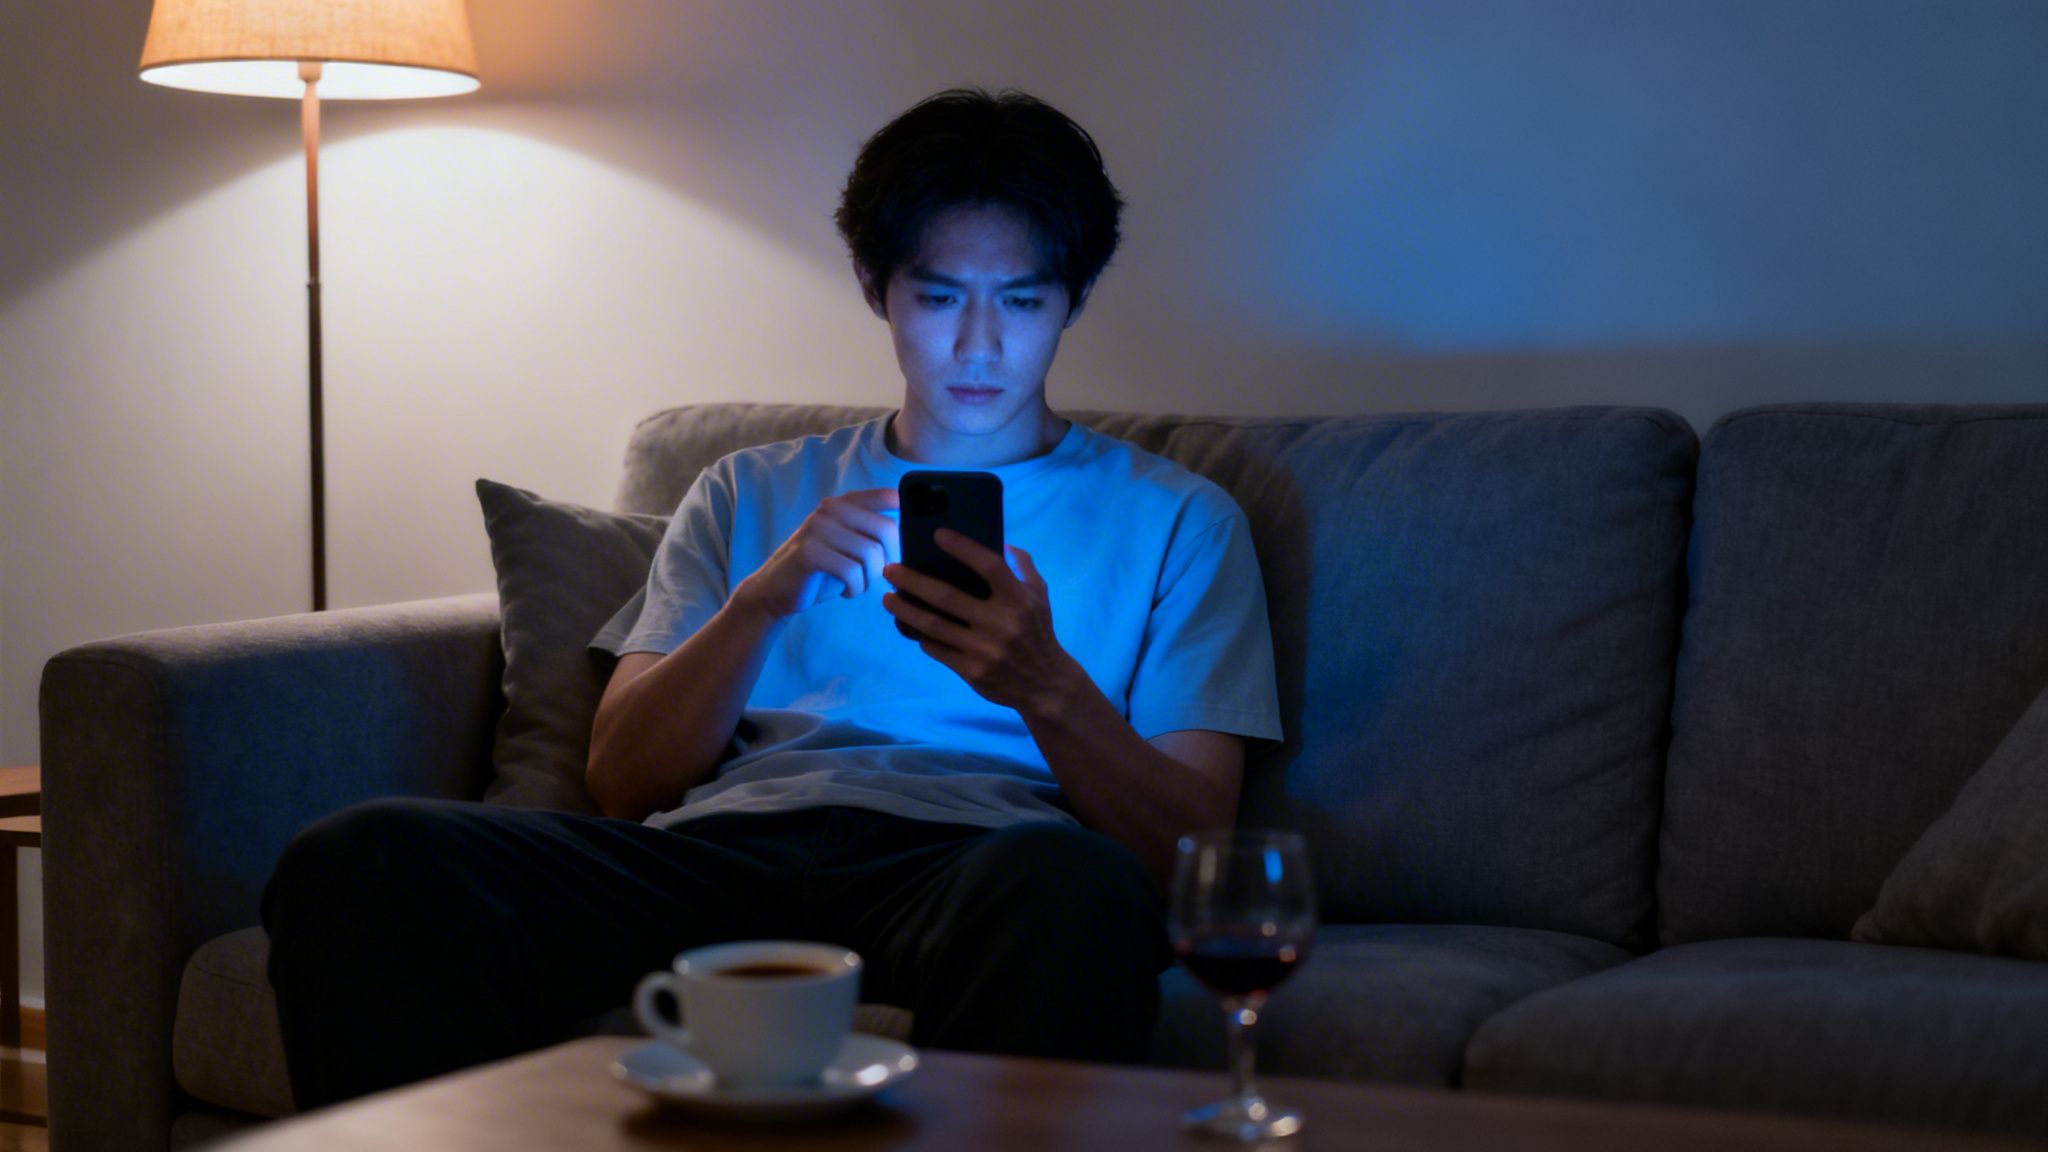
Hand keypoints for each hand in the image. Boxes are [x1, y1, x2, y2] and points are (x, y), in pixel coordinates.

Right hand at [734, 488, 900, 619]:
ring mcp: (818, 528)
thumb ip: (873, 532)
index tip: (902, 542)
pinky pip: (852, 572)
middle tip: (875, 574)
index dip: (906, 517)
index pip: (889, 496)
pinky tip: (846, 592)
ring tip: (857, 585)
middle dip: (888, 560)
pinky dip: (855, 588)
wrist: (775, 590)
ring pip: (871, 555)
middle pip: (887, 530)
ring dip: (870, 579)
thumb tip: (912, 533)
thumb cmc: (821, 569)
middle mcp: (831, 508)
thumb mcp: (848, 544)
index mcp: (844, 502)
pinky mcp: (810, 553)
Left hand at [883, 530, 1082, 713]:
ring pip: (932, 625)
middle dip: (912, 581)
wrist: (1046, 684)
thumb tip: (1001, 541)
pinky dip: (922, 636)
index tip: (937, 534)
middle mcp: (1000, 623)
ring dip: (905, 610)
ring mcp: (984, 649)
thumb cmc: (1038, 632)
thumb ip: (1022, 566)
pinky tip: (912, 627)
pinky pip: (936, 649)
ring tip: (888, 598)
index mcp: (1018, 599)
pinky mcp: (972, 671)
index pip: (989, 566)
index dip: (963, 548)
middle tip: (890, 569)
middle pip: (946, 597)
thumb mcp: (1039, 596)